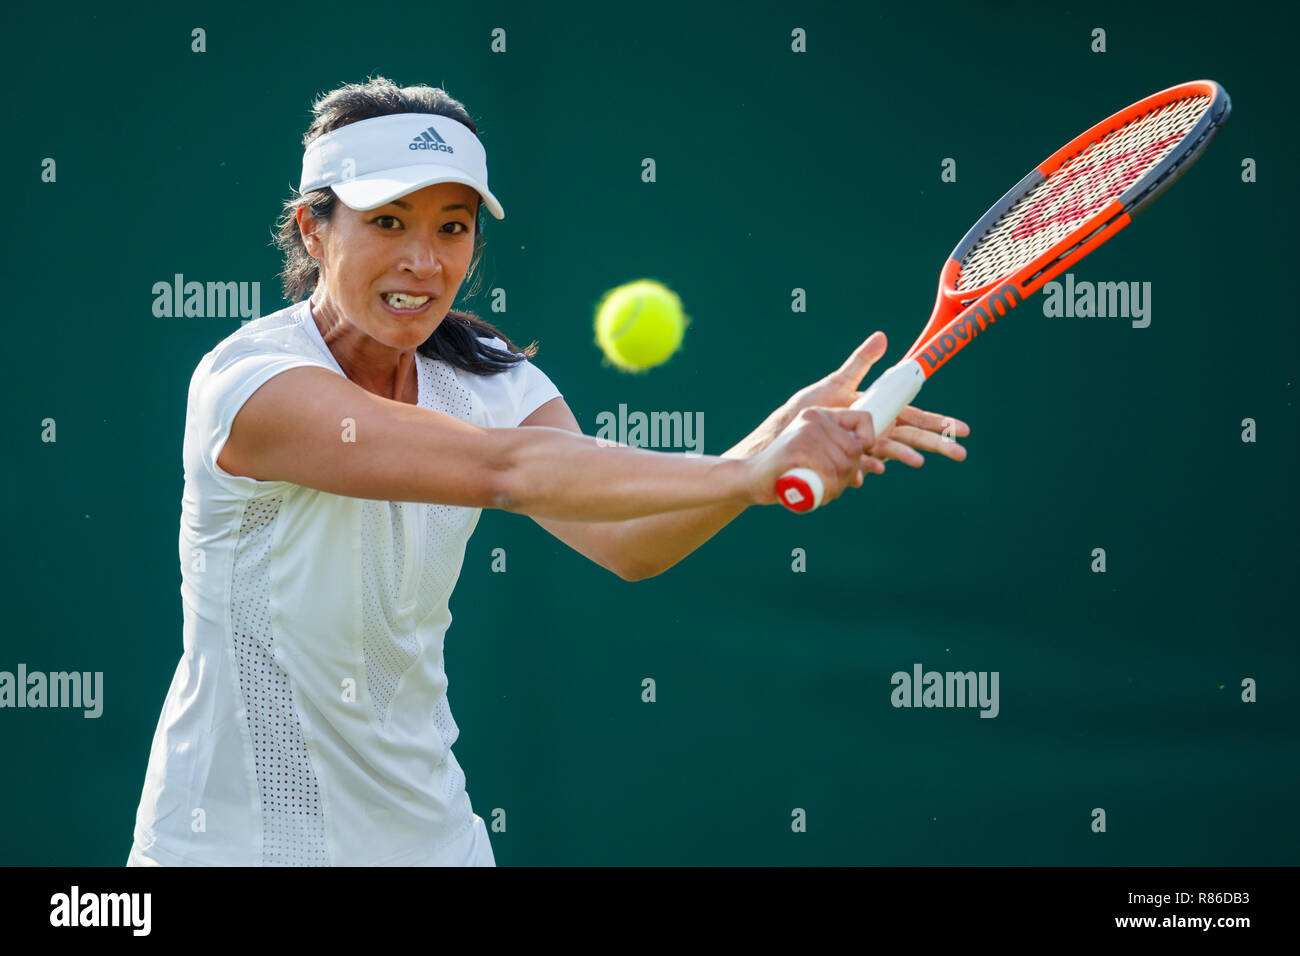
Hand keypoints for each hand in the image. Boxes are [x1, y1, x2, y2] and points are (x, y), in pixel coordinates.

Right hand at [745, 405, 879, 505]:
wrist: (750, 479)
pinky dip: (830, 488)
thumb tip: (870, 472)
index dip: (869, 442)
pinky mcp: (797, 448)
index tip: (857, 461)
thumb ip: (836, 458)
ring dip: (840, 486)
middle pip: (855, 448)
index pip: (864, 418)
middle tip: (835, 488)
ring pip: (843, 463)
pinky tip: (823, 496)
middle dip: (850, 474)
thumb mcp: (815, 456)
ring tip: (827, 494)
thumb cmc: (784, 471)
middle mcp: (814, 417)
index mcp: (820, 414)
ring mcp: (805, 431)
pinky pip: (828, 470)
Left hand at [781, 331, 969, 470]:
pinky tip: (874, 470)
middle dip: (938, 444)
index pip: (915, 417)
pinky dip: (867, 467)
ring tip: (920, 462)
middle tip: (962, 453)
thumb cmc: (811, 407)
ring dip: (906, 456)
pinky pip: (861, 465)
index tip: (961, 428)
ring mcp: (861, 448)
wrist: (783, 431)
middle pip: (912, 437)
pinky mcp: (845, 460)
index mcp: (879, 412)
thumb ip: (860, 362)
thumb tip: (881, 337)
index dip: (939, 423)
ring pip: (892, 452)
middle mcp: (874, 431)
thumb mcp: (837, 382)